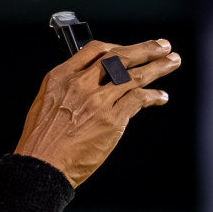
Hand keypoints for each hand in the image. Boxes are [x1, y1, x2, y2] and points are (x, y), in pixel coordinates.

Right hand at [13, 38, 178, 185]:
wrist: (42, 165)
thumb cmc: (41, 141)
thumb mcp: (45, 102)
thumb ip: (68, 88)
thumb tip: (90, 82)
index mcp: (61, 77)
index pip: (94, 50)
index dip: (117, 47)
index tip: (129, 49)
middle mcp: (80, 84)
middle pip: (119, 57)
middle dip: (145, 49)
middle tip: (162, 46)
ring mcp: (97, 101)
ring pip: (134, 75)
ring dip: (157, 67)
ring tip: (171, 62)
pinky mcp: (111, 119)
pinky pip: (139, 99)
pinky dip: (153, 96)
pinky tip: (160, 96)